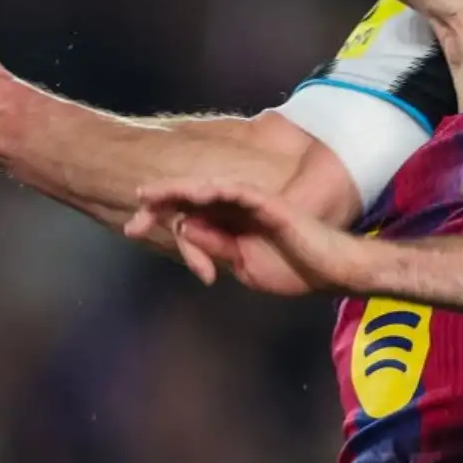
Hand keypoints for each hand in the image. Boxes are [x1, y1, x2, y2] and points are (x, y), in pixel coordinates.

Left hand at [126, 178, 375, 295]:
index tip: (132, 228)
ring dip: (178, 191)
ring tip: (149, 194)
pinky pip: (238, 191)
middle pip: (191, 196)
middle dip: (159, 202)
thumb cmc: (293, 269)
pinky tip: (193, 193)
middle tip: (132, 214)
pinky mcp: (270, 203)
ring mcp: (253, 202)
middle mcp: (236, 207)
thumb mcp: (243, 265)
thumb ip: (216, 246)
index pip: (188, 213)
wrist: (331, 273)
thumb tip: (185, 226)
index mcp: (229, 223)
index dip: (160, 216)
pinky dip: (214, 190)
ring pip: (208, 189)